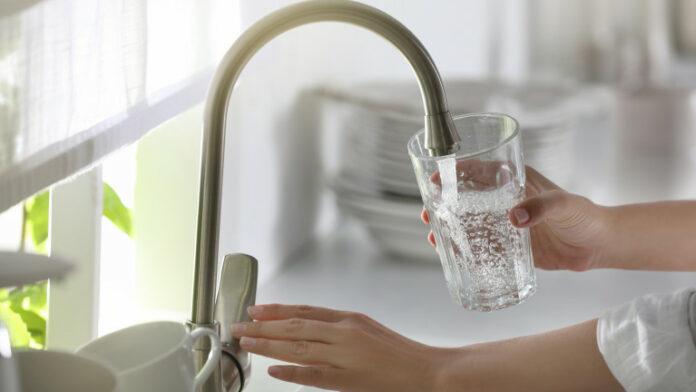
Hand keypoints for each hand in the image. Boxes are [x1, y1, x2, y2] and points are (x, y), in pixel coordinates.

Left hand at [231, 304, 448, 390]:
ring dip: (268, 345)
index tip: (255, 310)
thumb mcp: (366, 328)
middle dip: (263, 327)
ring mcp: (345, 356)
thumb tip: (307, 326)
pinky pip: (314, 374)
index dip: (277, 310)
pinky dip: (291, 372)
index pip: (304, 310)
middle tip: (238, 326)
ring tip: (247, 343)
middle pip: (295, 326)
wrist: (425, 371)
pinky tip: (273, 371)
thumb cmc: (398, 352)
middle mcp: (344, 333)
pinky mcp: (348, 379)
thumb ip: (337, 327)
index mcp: (348, 318)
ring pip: (298, 347)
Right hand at [422, 165, 611, 270]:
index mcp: (515, 181)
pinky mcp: (510, 246)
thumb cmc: (584, 216)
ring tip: (433, 237)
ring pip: (469, 224)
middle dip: (444, 205)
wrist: (598, 245)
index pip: (479, 171)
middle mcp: (505, 201)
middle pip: (466, 199)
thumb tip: (514, 218)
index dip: (455, 173)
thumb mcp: (564, 205)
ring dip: (450, 229)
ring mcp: (505, 224)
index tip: (436, 179)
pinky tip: (451, 256)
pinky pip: (482, 247)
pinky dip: (465, 250)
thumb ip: (541, 208)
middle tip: (427, 213)